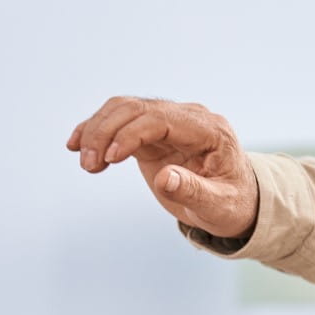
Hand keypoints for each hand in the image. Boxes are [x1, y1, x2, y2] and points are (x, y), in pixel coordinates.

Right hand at [66, 96, 259, 240]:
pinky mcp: (154, 134)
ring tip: (86, 162)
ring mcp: (170, 123)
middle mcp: (189, 118)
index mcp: (210, 130)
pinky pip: (121, 122)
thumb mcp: (220, 206)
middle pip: (138, 108)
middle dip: (107, 131)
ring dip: (98, 130)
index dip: (131, 133)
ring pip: (124, 109)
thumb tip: (165, 177)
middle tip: (89, 165)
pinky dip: (97, 130)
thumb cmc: (233, 205)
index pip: (162, 118)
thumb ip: (194, 191)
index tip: (110, 158)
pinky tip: (77, 145)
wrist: (238, 203)